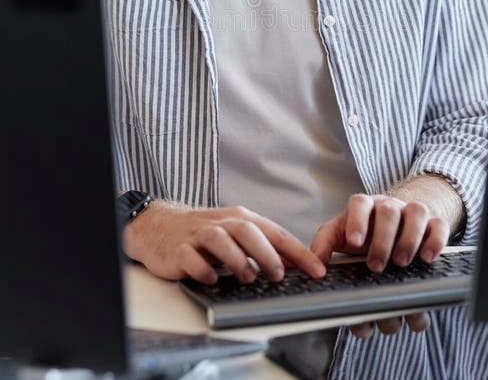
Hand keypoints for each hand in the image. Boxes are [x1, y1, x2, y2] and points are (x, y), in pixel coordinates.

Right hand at [123, 200, 325, 284]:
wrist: (159, 225)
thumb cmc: (204, 233)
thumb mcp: (236, 234)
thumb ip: (262, 246)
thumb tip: (294, 265)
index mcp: (240, 218)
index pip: (275, 232)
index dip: (297, 251)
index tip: (316, 269)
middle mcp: (222, 222)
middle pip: (248, 231)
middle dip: (267, 253)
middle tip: (279, 275)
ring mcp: (199, 235)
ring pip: (221, 240)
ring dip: (238, 260)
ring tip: (249, 278)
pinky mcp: (178, 249)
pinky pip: (191, 258)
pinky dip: (202, 269)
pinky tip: (211, 279)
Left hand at [310, 178, 463, 337]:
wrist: (395, 221)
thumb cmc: (365, 230)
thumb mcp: (341, 234)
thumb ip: (325, 244)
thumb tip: (313, 264)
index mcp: (364, 207)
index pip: (359, 203)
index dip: (356, 220)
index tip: (354, 242)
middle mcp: (389, 206)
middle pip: (388, 211)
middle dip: (383, 239)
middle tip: (376, 265)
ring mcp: (412, 212)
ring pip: (416, 212)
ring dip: (409, 238)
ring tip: (401, 262)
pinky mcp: (433, 223)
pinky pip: (439, 225)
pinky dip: (435, 240)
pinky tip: (427, 258)